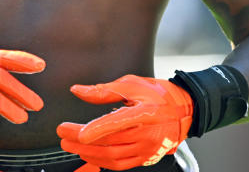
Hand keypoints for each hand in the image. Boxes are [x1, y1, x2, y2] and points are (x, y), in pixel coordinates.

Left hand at [57, 74, 192, 170]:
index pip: (117, 123)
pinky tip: (89, 155)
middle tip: (64, 134)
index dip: (95, 129)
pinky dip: (102, 162)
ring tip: (71, 145)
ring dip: (89, 153)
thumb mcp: (132, 84)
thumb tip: (78, 91)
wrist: (184, 110)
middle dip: (82, 140)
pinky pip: (120, 165)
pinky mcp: (146, 158)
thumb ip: (104, 90)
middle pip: (110, 142)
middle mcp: (148, 134)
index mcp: (145, 112)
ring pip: (113, 156)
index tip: (77, 132)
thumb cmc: (159, 95)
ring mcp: (148, 149)